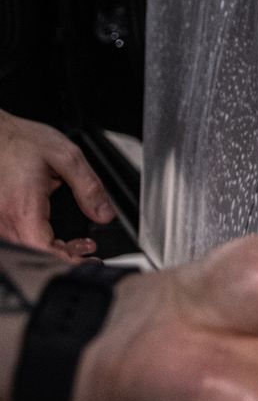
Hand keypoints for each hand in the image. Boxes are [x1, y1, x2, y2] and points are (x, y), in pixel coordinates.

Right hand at [0, 110, 114, 257]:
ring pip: (24, 247)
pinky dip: (36, 240)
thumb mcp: (67, 157)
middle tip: (87, 247)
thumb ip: (89, 188)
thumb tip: (105, 213)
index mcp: (23, 208)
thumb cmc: (21, 141)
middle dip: (65, 255)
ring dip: (51, 249)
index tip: (89, 258)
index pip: (44, 250)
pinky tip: (50, 233)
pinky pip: (16, 236)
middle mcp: (5, 219)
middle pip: (34, 253)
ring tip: (76, 242)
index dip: (68, 259)